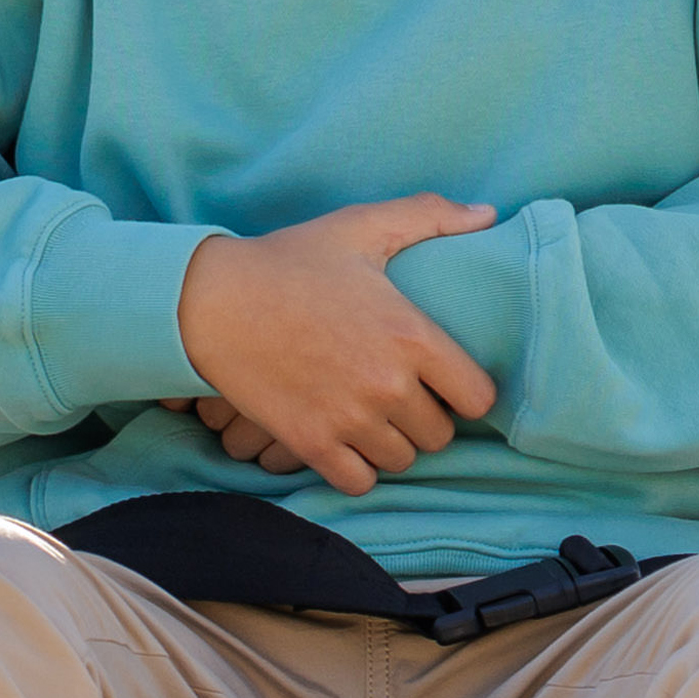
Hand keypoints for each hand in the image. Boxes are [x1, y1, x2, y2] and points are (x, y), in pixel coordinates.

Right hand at [177, 197, 498, 494]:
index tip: (445, 381)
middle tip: (401, 396)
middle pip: (440, 435)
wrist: (210, 300)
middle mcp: (387, 384)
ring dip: (391, 443)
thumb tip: (488, 215)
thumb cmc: (287, 260)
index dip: (466, 392)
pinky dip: (356, 468)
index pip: (478, 398)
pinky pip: (359, 482)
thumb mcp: (361, 226)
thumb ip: (430, 216)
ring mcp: (348, 418)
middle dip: (427, 418)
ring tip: (371, 415)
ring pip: (401, 460)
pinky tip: (344, 439)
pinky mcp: (310, 442)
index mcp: (411, 334)